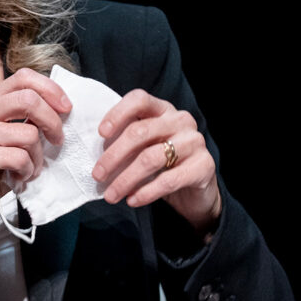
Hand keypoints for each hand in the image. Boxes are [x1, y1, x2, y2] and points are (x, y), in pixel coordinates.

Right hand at [0, 68, 71, 251]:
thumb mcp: (7, 132)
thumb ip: (24, 115)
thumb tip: (61, 107)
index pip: (24, 77)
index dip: (50, 89)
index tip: (66, 108)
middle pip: (29, 99)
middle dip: (52, 121)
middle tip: (57, 140)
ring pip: (29, 134)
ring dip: (38, 157)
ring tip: (29, 167)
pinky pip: (20, 158)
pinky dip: (27, 171)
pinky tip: (18, 176)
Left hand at [92, 89, 221, 234]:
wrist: (196, 191)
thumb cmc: (164, 165)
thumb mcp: (145, 148)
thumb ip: (127, 143)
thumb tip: (95, 154)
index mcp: (163, 110)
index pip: (139, 100)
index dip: (118, 114)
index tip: (101, 134)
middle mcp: (180, 121)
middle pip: (140, 132)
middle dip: (114, 156)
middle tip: (98, 175)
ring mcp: (194, 142)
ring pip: (151, 158)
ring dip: (126, 179)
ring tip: (111, 195)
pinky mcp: (204, 166)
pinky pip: (169, 180)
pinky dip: (146, 192)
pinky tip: (132, 200)